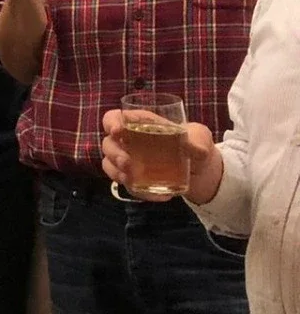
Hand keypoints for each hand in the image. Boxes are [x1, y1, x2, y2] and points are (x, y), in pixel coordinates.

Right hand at [101, 110, 222, 203]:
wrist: (204, 173)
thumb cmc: (197, 146)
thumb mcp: (201, 138)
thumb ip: (198, 141)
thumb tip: (193, 147)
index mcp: (141, 124)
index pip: (115, 118)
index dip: (111, 122)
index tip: (117, 131)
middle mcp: (130, 142)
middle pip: (108, 143)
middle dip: (114, 154)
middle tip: (127, 164)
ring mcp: (130, 162)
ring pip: (110, 165)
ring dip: (117, 173)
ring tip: (132, 180)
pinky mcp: (135, 180)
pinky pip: (127, 186)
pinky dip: (139, 192)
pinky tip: (159, 196)